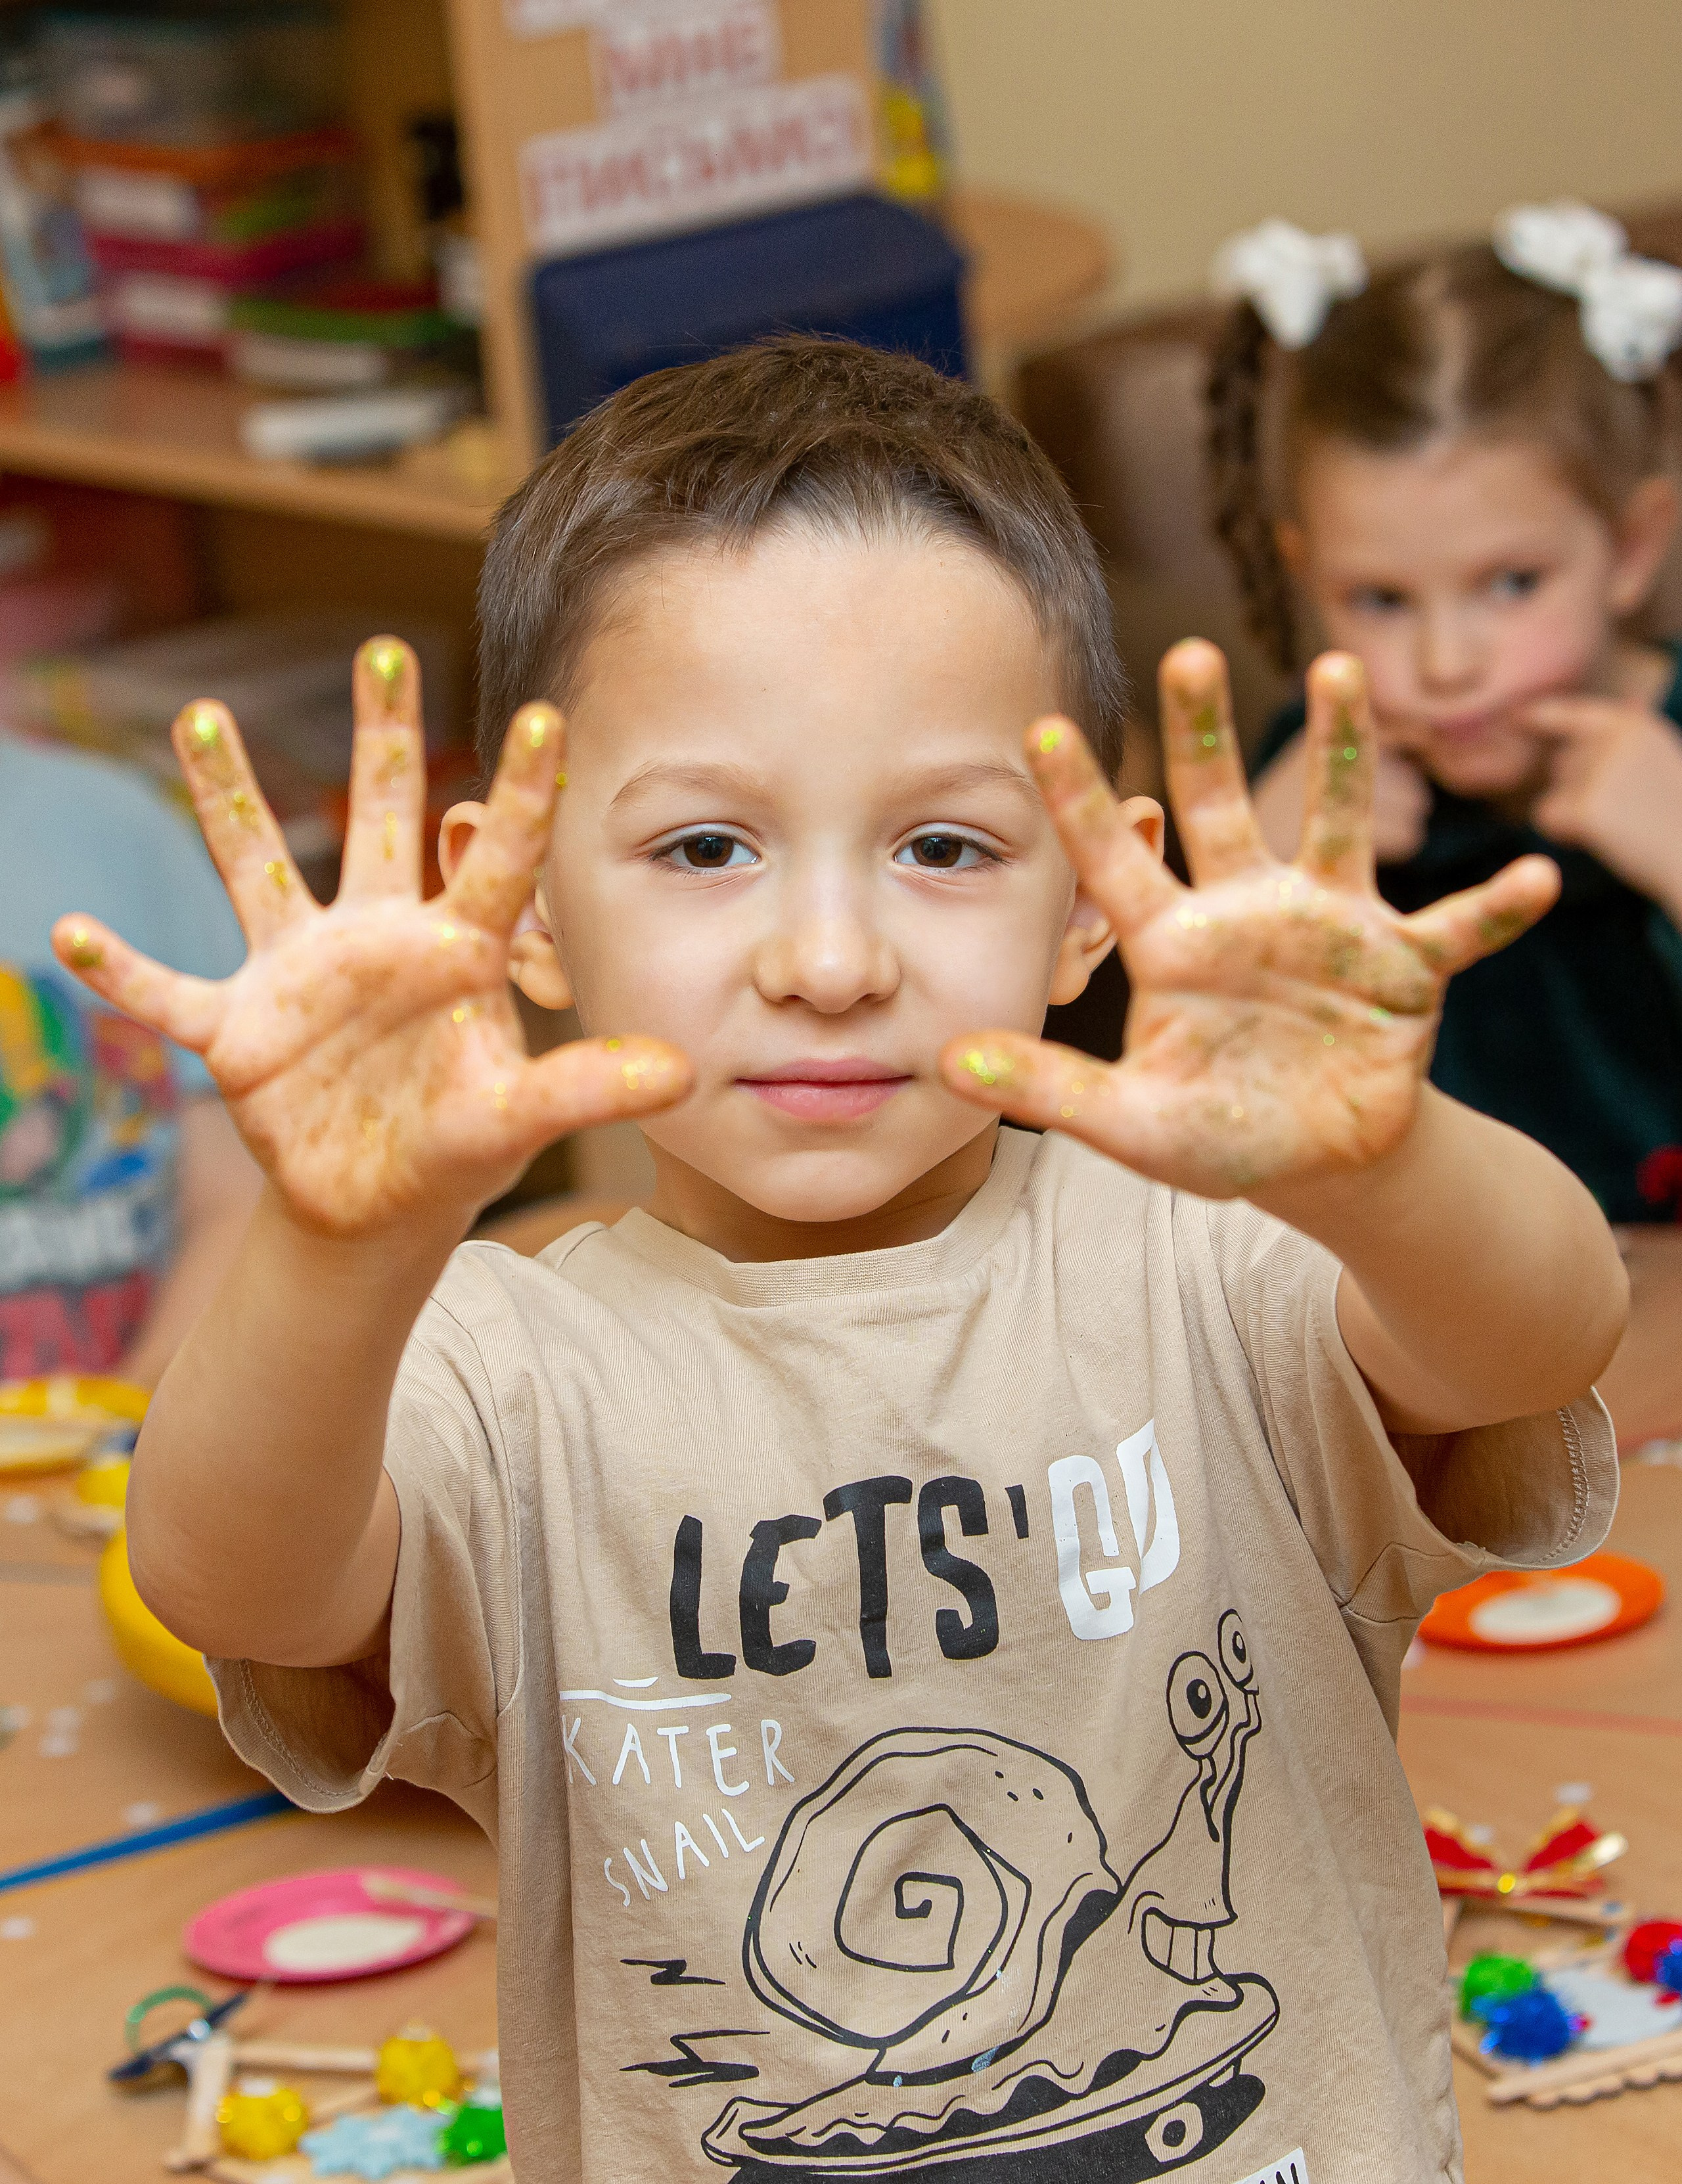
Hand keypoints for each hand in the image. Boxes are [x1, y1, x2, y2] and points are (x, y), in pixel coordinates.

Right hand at [52, 640, 690, 1237]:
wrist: (378, 1208)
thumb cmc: (457, 1147)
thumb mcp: (519, 1117)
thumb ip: (585, 1089)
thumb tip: (681, 1073)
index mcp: (452, 950)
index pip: (495, 856)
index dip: (521, 790)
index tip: (549, 712)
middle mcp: (376, 938)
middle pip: (378, 816)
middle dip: (379, 735)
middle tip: (386, 646)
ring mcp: (300, 974)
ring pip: (258, 865)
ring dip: (228, 798)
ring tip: (202, 715)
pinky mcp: (237, 1027)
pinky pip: (166, 991)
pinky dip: (120, 971)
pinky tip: (67, 933)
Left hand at [940, 640, 1559, 1199]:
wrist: (1316, 1157)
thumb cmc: (1218, 1129)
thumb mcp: (1130, 1120)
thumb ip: (1050, 1089)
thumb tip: (951, 1065)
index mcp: (1174, 942)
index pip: (1115, 859)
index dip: (1080, 800)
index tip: (1039, 730)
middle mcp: (1248, 911)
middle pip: (1220, 804)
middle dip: (1203, 731)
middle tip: (1186, 649)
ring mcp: (1330, 929)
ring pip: (1334, 823)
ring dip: (1341, 751)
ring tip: (1338, 673)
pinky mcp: (1403, 968)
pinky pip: (1456, 930)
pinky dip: (1495, 910)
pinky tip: (1537, 881)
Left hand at [1525, 694, 1681, 918]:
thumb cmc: (1676, 817)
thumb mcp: (1662, 760)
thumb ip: (1628, 738)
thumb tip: (1614, 704)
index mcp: (1633, 724)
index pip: (1568, 713)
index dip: (1539, 717)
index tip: (1517, 720)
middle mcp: (1614, 738)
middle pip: (1560, 763)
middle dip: (1579, 791)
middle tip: (1626, 813)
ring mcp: (1599, 771)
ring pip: (1553, 791)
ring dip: (1575, 813)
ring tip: (1622, 825)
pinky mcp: (1586, 808)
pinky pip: (1545, 817)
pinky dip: (1564, 833)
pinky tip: (1603, 839)